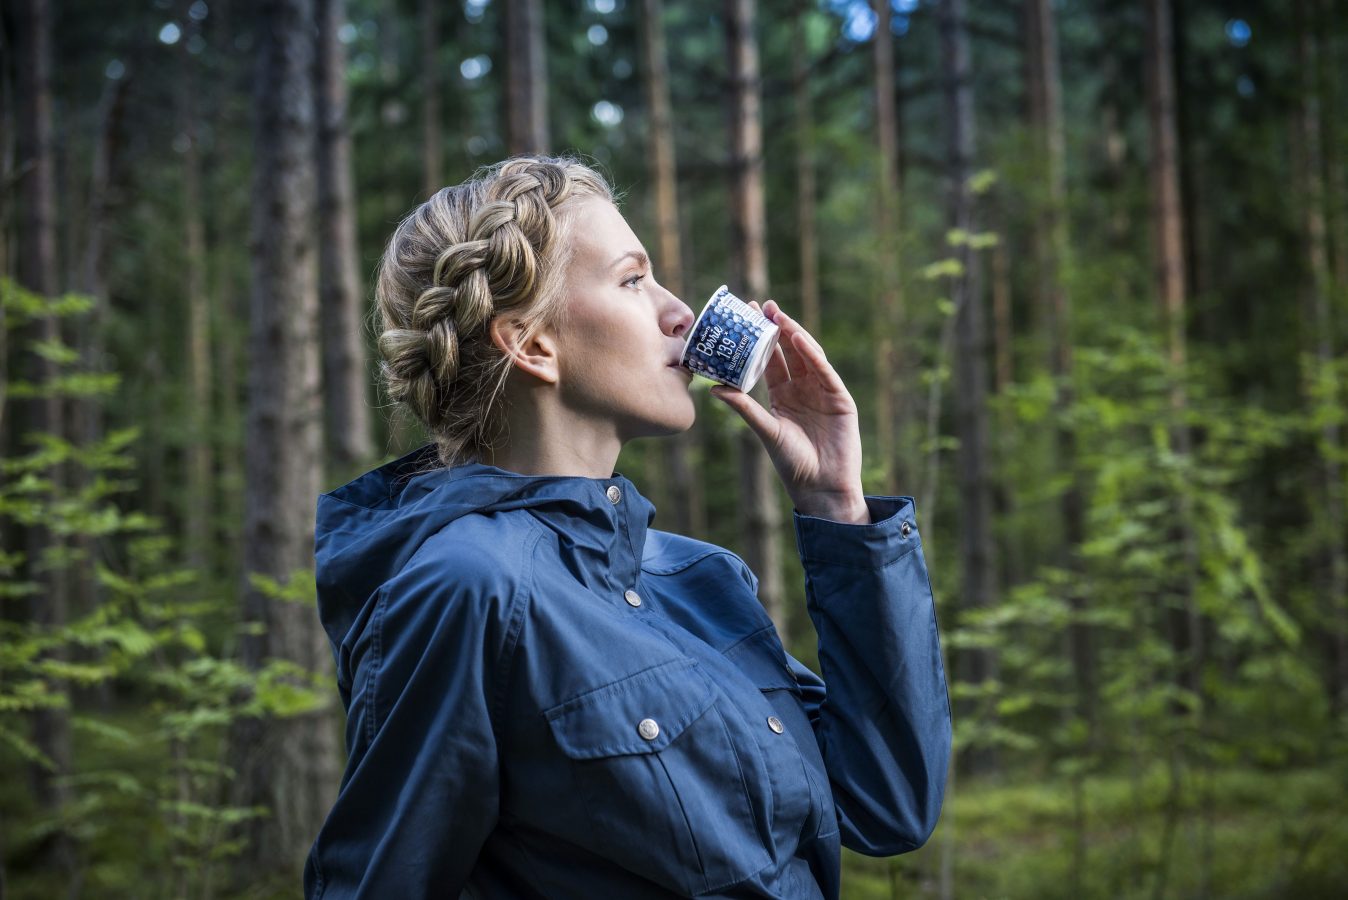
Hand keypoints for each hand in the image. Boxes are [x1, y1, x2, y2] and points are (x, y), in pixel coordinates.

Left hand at [709, 299, 868, 523]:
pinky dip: (812, 354)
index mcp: (782, 396)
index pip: (770, 361)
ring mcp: (823, 392)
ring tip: (777, 315)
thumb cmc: (792, 464)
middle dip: (776, 328)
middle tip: (761, 305)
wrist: (821, 487)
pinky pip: (824, 371)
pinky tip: (798, 338)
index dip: (759, 339)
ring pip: (807, 356)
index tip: (745, 316)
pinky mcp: (840, 399)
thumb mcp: (765, 431)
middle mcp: (803, 390)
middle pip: (788, 352)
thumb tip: (714, 388)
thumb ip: (744, 408)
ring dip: (793, 334)